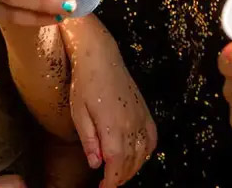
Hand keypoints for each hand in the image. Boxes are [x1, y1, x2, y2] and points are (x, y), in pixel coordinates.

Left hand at [65, 18, 155, 187]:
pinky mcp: (145, 111)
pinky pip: (152, 139)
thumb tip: (97, 163)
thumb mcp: (79, 113)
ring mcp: (141, 117)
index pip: (116, 164)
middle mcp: (131, 124)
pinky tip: (137, 156)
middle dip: (119, 178)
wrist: (100, 57)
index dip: (111, 182)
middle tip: (108, 183)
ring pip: (143, 154)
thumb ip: (89, 140)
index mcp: (112, 126)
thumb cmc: (84, 83)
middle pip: (130, 163)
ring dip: (132, 168)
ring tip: (118, 173)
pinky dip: (146, 152)